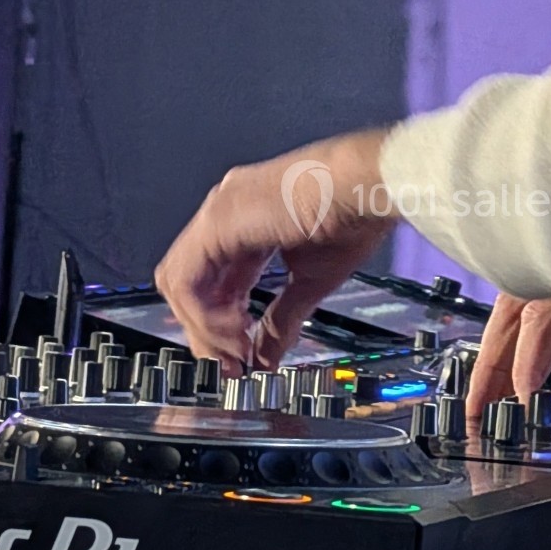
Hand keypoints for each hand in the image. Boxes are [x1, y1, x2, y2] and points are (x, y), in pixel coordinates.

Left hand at [155, 129, 394, 374]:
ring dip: (203, 327)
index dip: (221, 319)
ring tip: (234, 353)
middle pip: (191, 281)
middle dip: (206, 329)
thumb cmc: (356, 214)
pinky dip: (204, 315)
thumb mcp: (312, 279)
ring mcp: (218, 212)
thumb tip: (267, 357)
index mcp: (247, 219)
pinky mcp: (218, 222)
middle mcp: (225, 210)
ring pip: (180, 281)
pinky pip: (188, 279)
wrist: (369, 186)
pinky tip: (234, 333)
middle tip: (228, 363)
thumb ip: (282, 319)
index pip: (215, 278)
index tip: (239, 351)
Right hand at [466, 292, 550, 416]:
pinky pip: (546, 285)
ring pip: (525, 295)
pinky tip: (530, 345)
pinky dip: (530, 318)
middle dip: (494, 356)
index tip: (521, 395)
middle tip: (476, 403)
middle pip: (517, 304)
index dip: (526, 356)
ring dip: (505, 340)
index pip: (541, 312)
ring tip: (491, 385)